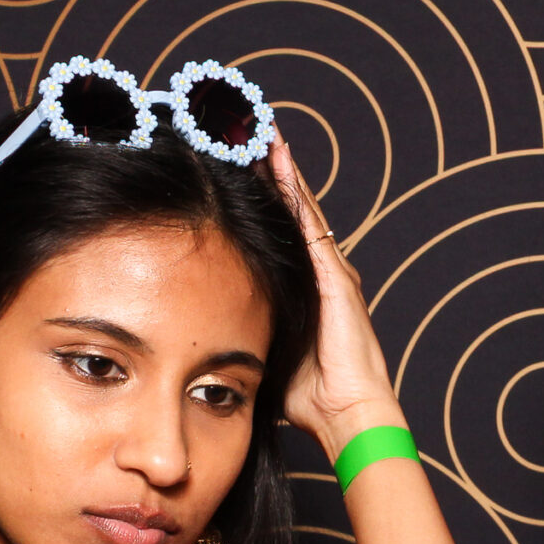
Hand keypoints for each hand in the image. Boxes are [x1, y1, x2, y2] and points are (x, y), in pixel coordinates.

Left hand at [260, 135, 401, 448]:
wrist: (347, 414)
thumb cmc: (309, 397)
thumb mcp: (263, 354)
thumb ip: (240, 339)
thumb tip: (195, 345)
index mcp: (306, 287)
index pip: (279, 232)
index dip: (259, 198)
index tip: (235, 165)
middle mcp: (322, 270)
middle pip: (291, 208)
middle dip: (269, 170)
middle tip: (246, 128)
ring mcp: (331, 269)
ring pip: (300, 205)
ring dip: (279, 167)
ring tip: (261, 129)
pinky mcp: (334, 275)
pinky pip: (309, 222)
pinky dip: (293, 188)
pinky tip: (278, 157)